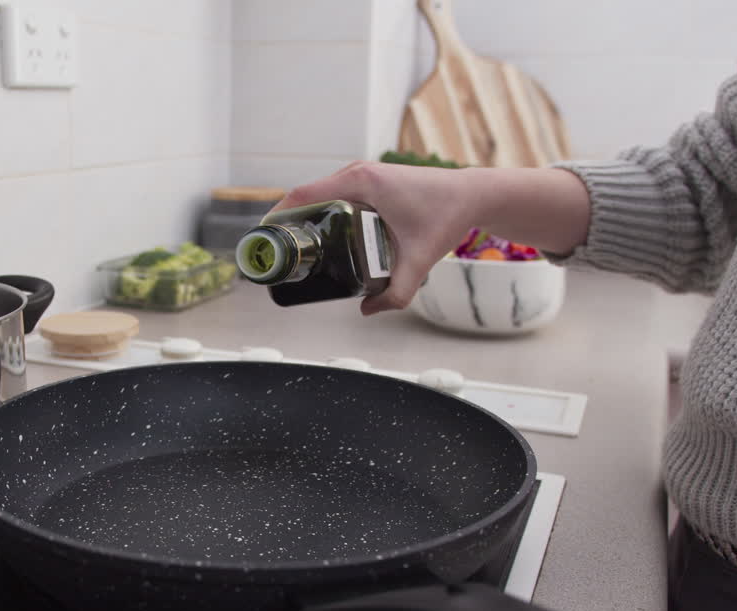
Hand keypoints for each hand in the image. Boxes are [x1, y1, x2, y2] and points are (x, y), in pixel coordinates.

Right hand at [271, 162, 590, 314]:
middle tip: (277, 255)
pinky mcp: (370, 182)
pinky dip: (321, 213)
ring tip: (292, 250)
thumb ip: (397, 292)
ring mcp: (363, 175)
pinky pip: (334, 196)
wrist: (472, 194)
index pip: (302, 195)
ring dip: (303, 219)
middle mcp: (357, 173)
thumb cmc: (445, 217)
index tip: (264, 239)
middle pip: (305, 197)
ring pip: (320, 197)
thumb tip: (367, 311)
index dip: (277, 216)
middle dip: (287, 225)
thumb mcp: (419, 260)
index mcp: (360, 182)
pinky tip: (319, 237)